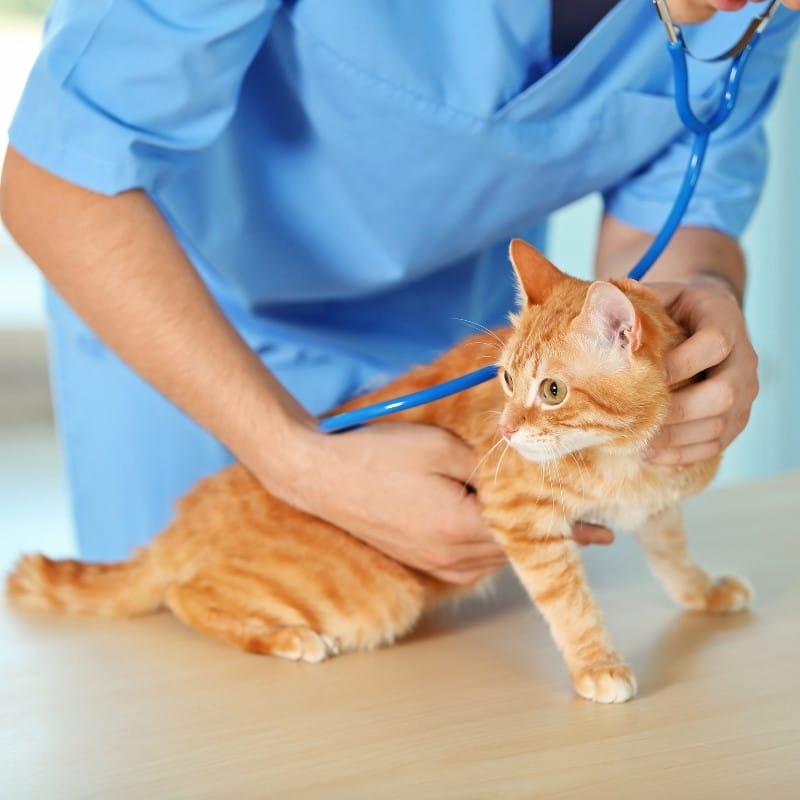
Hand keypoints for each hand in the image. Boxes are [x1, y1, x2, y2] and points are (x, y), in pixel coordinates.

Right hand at [277, 423, 611, 584]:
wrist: (319, 474)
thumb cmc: (381, 453)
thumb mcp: (443, 448)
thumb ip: (490, 465)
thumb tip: (530, 474)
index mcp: (462, 529)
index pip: (530, 532)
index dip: (570, 529)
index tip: (604, 529)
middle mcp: (451, 557)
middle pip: (512, 548)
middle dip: (539, 528)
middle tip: (569, 505)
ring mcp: (432, 563)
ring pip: (491, 556)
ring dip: (509, 535)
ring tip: (526, 508)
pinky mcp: (418, 560)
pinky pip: (467, 559)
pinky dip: (484, 541)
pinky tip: (481, 514)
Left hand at [645, 281, 757, 464]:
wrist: (709, 323)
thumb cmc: (677, 309)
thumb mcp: (663, 295)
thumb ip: (639, 300)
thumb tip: (603, 298)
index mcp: (725, 321)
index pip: (714, 343)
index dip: (680, 362)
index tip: (641, 374)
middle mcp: (744, 359)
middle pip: (724, 392)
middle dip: (678, 409)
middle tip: (638, 417)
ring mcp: (745, 394)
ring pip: (720, 424)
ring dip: (676, 438)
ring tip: (637, 441)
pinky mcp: (737, 420)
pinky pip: (716, 444)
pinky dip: (682, 453)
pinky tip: (649, 453)